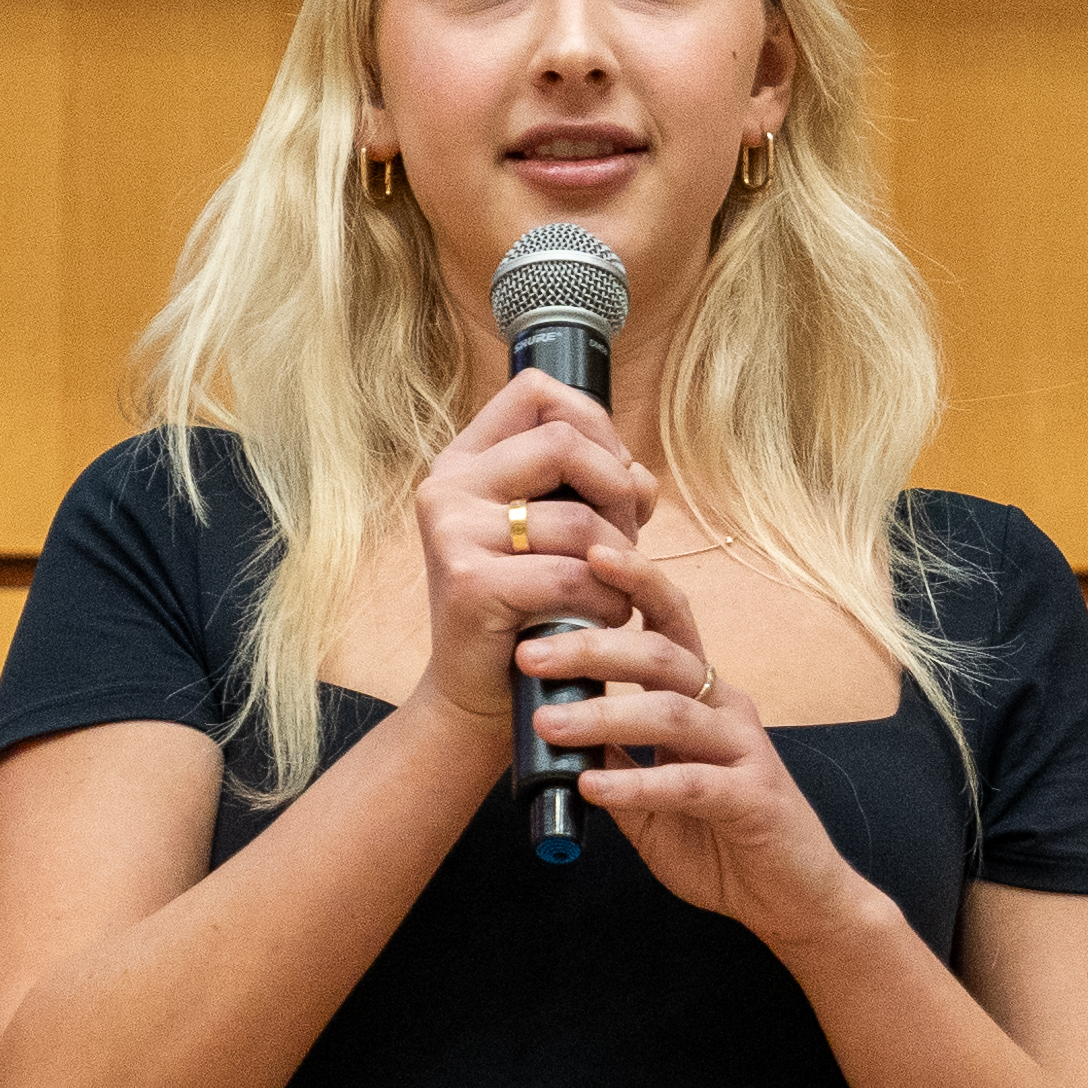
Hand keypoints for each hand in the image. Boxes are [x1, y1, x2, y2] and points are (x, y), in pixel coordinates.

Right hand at [410, 369, 654, 734]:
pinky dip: (607, 601)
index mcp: (464, 462)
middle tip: (626, 539)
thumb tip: (640, 474)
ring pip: (579, 521)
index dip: (594, 423)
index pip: (535, 392)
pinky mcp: (469, 584)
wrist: (482, 695)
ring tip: (616, 591)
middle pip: (565, 444)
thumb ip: (597, 486)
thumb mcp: (561, 532)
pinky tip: (604, 618)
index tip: (611, 475)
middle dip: (618, 491)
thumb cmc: (530, 608)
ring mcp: (452, 533)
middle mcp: (447, 487)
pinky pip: (572, 577)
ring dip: (620, 561)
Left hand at [515, 546, 875, 948]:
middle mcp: (726, 708)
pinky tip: (595, 788)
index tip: (581, 556)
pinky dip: (638, 783)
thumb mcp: (651, 792)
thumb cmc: (720, 837)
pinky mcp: (753, 799)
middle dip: (591, 648)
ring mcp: (744, 750)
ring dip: (604, 715)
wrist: (790, 897)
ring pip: (672, 713)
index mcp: (702, 694)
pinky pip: (690, 783)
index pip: (668, 619)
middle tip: (529, 655)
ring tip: (545, 725)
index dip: (633, 580)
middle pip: (660, 654)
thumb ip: (615, 755)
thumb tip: (552, 723)